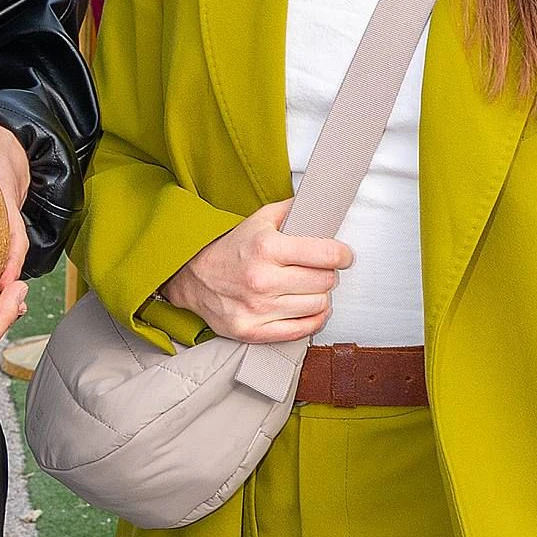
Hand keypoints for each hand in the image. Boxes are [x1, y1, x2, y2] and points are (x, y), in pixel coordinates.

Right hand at [158, 198, 353, 343]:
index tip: (343, 256)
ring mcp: (257, 309)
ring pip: (318, 306)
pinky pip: (302, 330)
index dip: (342, 254)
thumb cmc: (231, 249)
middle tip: (320, 270)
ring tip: (309, 288)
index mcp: (265, 248)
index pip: (326, 254)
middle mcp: (261, 279)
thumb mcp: (259, 220)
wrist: (193, 277)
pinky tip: (307, 308)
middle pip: (325, 281)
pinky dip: (312, 320)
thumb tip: (324, 204)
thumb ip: (293, 211)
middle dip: (328, 274)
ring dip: (319, 297)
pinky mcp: (252, 331)